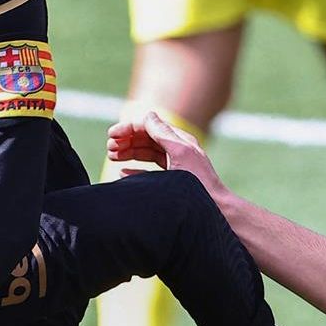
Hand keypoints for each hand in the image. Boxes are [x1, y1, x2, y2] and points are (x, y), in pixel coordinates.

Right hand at [106, 112, 229, 201]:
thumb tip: (148, 115)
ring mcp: (174, 164)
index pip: (150, 125)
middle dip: (126, 139)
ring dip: (128, 152)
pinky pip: (149, 170)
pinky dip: (135, 169)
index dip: (129, 128)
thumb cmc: (199, 185)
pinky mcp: (172, 180)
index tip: (111, 136)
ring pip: (146, 152)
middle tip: (109, 148)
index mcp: (179, 140)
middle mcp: (177, 149)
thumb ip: (163, 134)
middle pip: (146, 137)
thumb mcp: (180, 155)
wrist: (216, 210)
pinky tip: (122, 173)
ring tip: (112, 156)